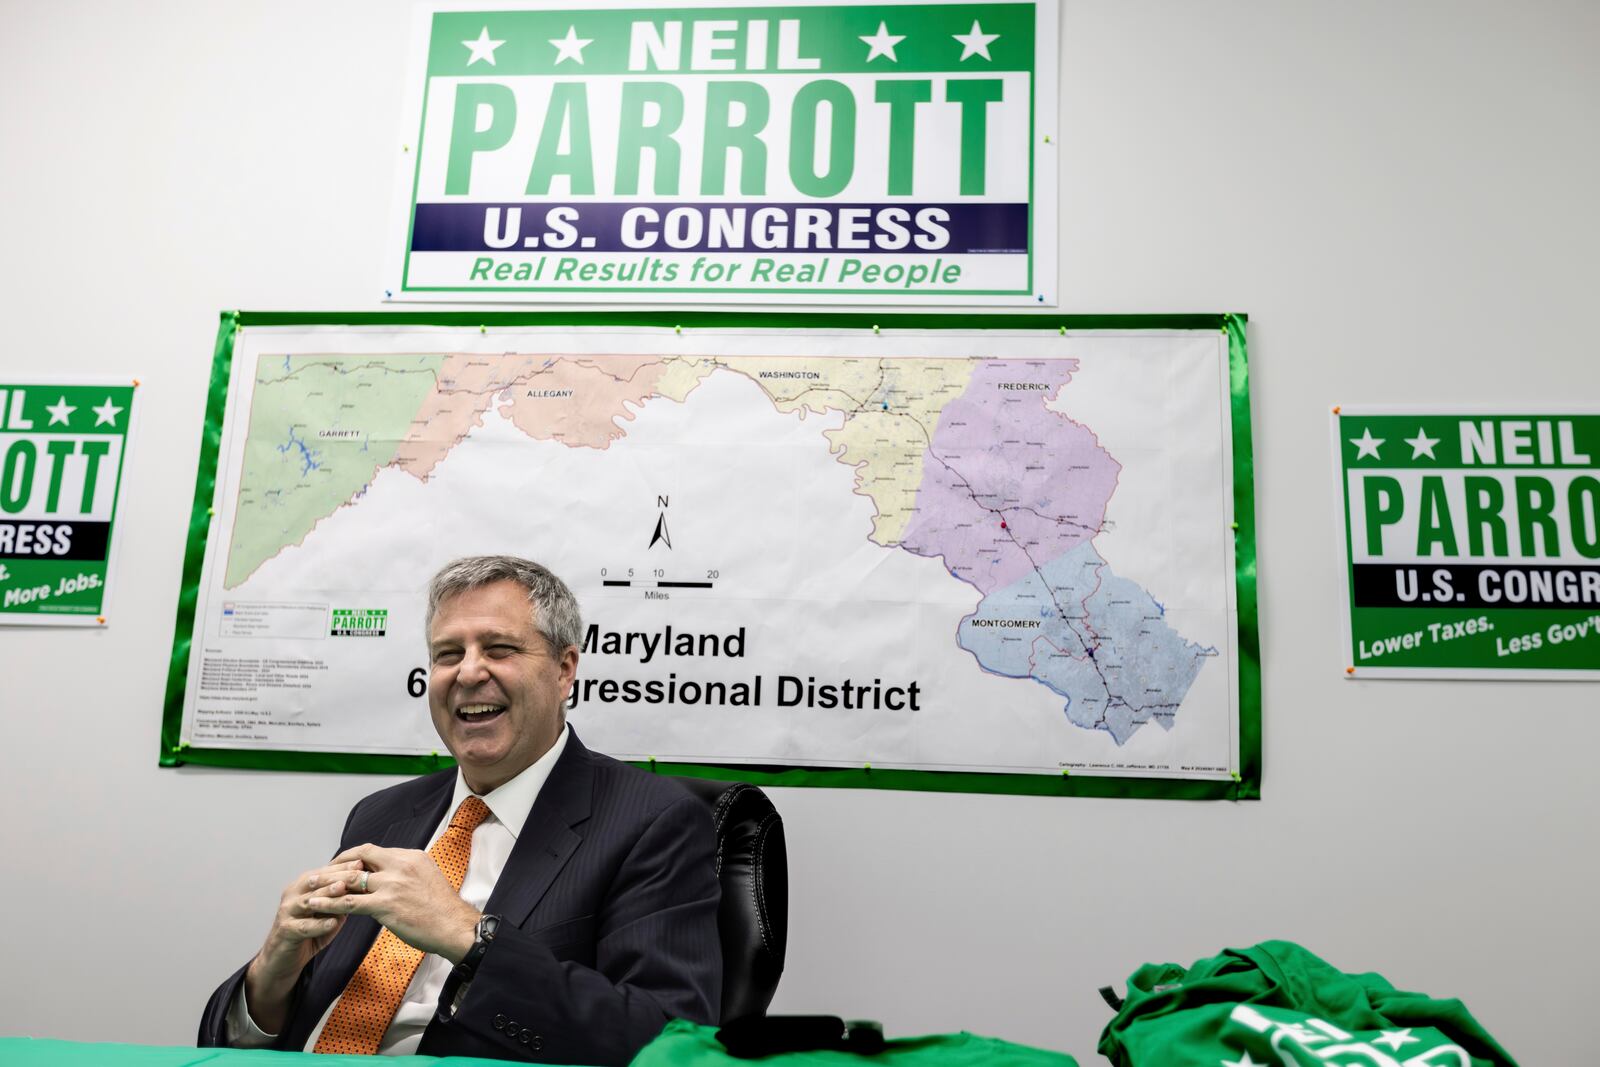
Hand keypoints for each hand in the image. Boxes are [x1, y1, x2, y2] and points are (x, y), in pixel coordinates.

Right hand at [244, 860, 365, 1032]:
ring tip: (344, 891)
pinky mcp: (285, 931)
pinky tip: (332, 923)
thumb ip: (342, 898)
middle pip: (316, 881)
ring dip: (326, 895)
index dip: (344, 866)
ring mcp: (287, 912)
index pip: (325, 871)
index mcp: (303, 886)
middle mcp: (293, 894)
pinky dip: (318, 924)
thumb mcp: (328, 911)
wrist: (283, 957)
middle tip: (358, 873)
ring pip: (308, 900)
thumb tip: (366, 885)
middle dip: (338, 876)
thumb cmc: (310, 930)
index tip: (364, 862)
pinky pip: (303, 927)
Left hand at [307, 844, 479, 963]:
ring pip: (351, 879)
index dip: (354, 857)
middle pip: (360, 856)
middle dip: (337, 864)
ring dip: (327, 884)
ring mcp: (392, 885)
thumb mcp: (428, 878)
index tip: (342, 865)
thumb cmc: (443, 910)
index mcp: (411, 857)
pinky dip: (330, 903)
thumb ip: (408, 873)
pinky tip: (317, 906)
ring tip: (309, 889)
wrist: (455, 927)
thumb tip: (392, 876)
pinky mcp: (385, 905)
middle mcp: (400, 865)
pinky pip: (350, 902)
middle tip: (321, 873)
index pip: (375, 850)